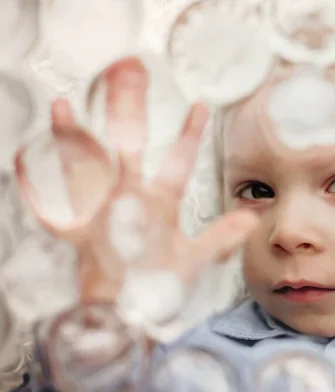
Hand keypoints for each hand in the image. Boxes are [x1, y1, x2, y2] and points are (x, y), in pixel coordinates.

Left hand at [14, 57, 258, 304]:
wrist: (121, 314)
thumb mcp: (195, 261)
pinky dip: (35, 187)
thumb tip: (251, 218)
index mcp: (159, 205)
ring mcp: (96, 212)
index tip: (198, 106)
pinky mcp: (73, 228)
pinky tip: (21, 161)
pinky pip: (49, 208)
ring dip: (70, 136)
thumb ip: (222, 236)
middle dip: (129, 107)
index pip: (180, 162)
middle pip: (127, 146)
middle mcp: (126, 200)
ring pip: (82, 167)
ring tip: (60, 104)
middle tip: (129, 72)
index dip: (190, 134)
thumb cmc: (157, 286)